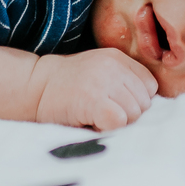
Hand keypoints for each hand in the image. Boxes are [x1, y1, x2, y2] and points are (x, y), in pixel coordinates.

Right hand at [34, 48, 157, 129]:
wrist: (34, 86)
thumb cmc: (66, 86)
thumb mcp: (98, 72)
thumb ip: (123, 81)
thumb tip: (148, 107)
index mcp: (117, 58)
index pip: (150, 85)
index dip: (138, 101)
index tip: (118, 106)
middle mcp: (113, 67)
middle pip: (144, 102)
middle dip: (129, 115)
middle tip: (105, 114)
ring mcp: (103, 82)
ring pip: (134, 113)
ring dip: (118, 123)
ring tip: (96, 117)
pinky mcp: (92, 99)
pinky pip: (119, 121)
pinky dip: (108, 128)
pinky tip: (92, 122)